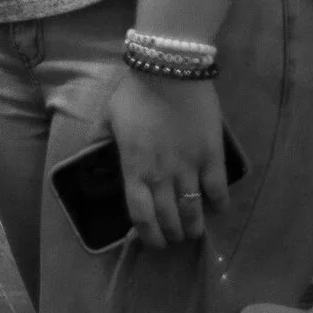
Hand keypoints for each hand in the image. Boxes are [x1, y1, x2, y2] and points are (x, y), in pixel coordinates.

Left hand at [103, 70, 229, 248]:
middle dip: (172, 234)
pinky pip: (218, 190)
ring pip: (193, 211)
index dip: (148, 235)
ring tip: (195, 231)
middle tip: (175, 237)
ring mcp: (189, 168)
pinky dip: (219, 204)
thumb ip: (103, 138)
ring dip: (194, 226)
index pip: (140, 215)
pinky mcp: (212, 157)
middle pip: (168, 219)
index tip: (153, 241)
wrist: (169, 70)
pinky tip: (218, 208)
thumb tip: (92, 149)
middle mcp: (161, 175)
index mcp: (134, 168)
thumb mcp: (109, 117)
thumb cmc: (135, 92)